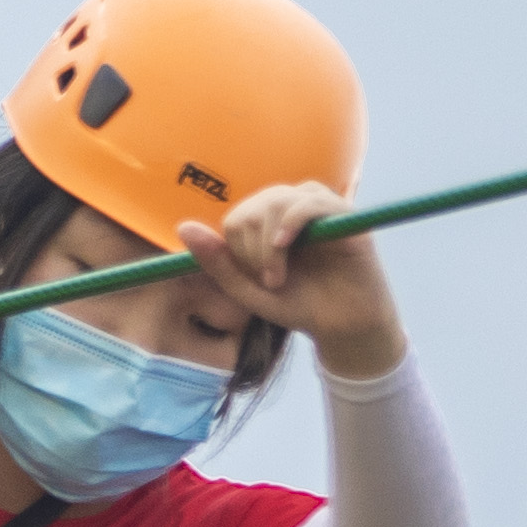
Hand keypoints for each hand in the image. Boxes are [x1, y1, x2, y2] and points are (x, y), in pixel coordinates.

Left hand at [176, 181, 397, 375]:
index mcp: (269, 223)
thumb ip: (216, 261)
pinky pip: (308, 201)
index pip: (237, 218)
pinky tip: (283, 245)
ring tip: (277, 278)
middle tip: (268, 283)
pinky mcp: (343, 213)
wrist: (344, 326)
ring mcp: (318, 207)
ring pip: (277, 201)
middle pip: (253, 208)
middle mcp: (292, 208)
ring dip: (268, 244)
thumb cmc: (298, 305)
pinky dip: (290, 221)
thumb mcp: (247, 289)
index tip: (255, 281)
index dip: (238, 251)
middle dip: (251, 250)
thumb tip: (183, 227)